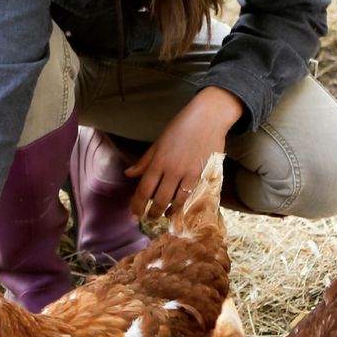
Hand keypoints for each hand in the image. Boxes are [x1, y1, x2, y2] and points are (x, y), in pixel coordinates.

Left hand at [127, 87, 243, 220]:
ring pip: (177, 201)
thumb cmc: (181, 127)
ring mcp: (190, 174)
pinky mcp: (204, 175)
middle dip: (153, 213)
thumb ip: (144, 161)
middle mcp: (173, 170)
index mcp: (159, 161)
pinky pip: (193, 196)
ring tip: (165, 215)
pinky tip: (181, 207)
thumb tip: (129, 174)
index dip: (137, 204)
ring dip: (169, 211)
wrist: (208, 118)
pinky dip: (185, 204)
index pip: (144, 189)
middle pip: (160, 199)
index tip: (134, 213)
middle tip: (150, 217)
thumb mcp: (159, 142)